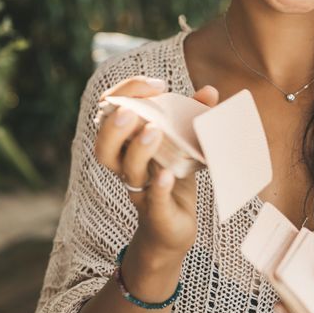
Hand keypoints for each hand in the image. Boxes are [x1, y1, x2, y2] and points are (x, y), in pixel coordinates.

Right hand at [92, 75, 218, 256]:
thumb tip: (209, 91)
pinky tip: (167, 175)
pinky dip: (160, 187)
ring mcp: (140, 190)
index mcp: (127, 145)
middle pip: (104, 146)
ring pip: (127, 170)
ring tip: (154, 130)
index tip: (157, 85)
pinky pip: (154, 200)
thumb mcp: (182, 145)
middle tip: (132, 111)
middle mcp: (126, 167)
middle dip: (114, 125)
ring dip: (138, 149)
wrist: (174, 227)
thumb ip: (192, 117)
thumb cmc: (173, 179)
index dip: (126, 93)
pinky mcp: (158, 213)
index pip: (110, 112)